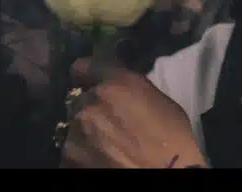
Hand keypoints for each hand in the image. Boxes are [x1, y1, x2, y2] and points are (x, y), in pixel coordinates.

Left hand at [60, 57, 206, 168]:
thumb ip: (131, 91)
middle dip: (91, 109)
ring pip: (73, 127)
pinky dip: (82, 156)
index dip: (88, 76)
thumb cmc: (174, 141)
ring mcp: (75, 133)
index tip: (91, 83)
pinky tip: (99, 161)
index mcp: (115, 84)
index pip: (83, 67)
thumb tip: (120, 93)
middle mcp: (89, 103)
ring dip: (85, 133)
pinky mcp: (68, 159)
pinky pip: (71, 152)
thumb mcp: (159, 102)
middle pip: (80, 100)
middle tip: (108, 124)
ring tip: (105, 147)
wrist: (167, 175)